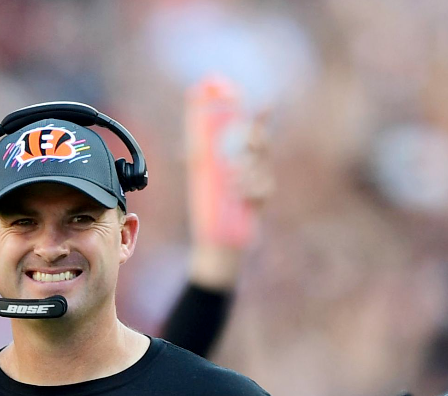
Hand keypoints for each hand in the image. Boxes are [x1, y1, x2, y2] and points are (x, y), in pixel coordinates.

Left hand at [185, 77, 272, 287]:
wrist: (217, 236)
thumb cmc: (210, 205)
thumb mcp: (200, 177)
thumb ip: (194, 160)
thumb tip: (180, 151)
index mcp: (241, 155)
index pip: (253, 131)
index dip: (262, 117)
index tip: (266, 106)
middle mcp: (254, 165)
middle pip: (260, 145)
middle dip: (253, 143)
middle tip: (244, 146)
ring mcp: (260, 180)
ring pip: (259, 167)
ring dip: (245, 173)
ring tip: (231, 183)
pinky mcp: (262, 198)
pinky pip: (260, 188)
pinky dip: (248, 191)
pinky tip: (239, 196)